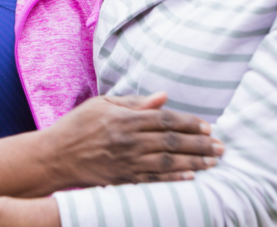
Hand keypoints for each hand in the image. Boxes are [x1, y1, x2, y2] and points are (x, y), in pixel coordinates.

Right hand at [41, 91, 222, 189]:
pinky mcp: (123, 180)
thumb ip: (134, 102)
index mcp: (124, 119)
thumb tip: (163, 96)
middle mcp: (128, 141)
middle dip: (199, 144)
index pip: (164, 120)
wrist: (55, 156)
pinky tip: (192, 177)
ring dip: (194, 162)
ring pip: (168, 163)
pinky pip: (154, 180)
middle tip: (221, 146)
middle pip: (171, 142)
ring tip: (214, 162)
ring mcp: (126, 162)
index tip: (207, 126)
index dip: (188, 123)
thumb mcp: (102, 104)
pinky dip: (175, 180)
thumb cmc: (78, 124)